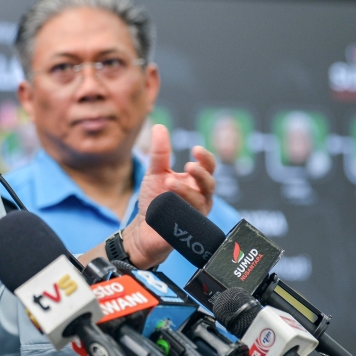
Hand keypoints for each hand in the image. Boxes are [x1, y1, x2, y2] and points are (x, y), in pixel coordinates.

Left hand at [121, 124, 215, 267]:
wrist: (145, 227)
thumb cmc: (155, 199)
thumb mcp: (156, 172)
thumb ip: (160, 152)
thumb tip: (159, 126)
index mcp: (196, 182)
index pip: (208, 167)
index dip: (206, 158)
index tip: (195, 149)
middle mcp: (201, 198)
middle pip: (210, 184)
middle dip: (201, 174)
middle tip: (189, 166)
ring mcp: (196, 215)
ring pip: (200, 203)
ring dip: (186, 192)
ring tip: (169, 182)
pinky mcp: (187, 230)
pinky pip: (189, 221)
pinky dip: (180, 212)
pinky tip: (168, 206)